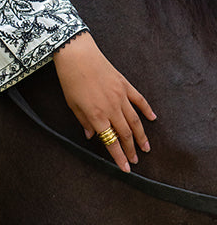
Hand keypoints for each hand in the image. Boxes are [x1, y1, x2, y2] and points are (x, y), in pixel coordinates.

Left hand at [53, 33, 155, 172]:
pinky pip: (139, 100)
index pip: (111, 142)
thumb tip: (91, 136)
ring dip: (141, 136)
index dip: (119, 157)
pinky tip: (152, 119)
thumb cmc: (71, 81)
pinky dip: (147, 110)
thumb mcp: (73, 105)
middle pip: (126, 134)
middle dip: (131, 150)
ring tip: (146, 147)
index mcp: (97, 116)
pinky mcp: (125, 85)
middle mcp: (112, 108)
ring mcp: (121, 96)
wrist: (78, 56)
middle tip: (136, 161)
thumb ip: (84, 122)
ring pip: (135, 121)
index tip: (125, 168)